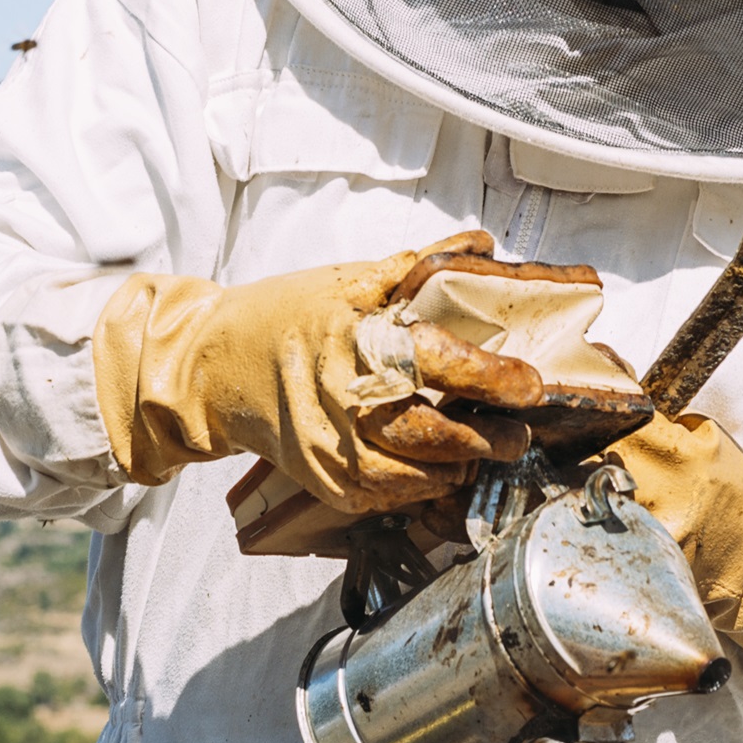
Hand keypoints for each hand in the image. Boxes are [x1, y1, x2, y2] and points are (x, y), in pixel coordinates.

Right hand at [94, 232, 546, 512]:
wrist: (213, 366)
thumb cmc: (282, 316)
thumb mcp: (347, 280)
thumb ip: (419, 266)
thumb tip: (481, 245)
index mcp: (350, 340)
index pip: (434, 361)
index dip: (489, 376)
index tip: (529, 384)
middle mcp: (338, 398)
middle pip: (429, 431)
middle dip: (485, 436)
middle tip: (518, 431)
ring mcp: (326, 447)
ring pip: (411, 476)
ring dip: (458, 466)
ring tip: (486, 448)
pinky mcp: (321, 479)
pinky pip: (384, 496)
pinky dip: (421, 487)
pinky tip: (442, 469)